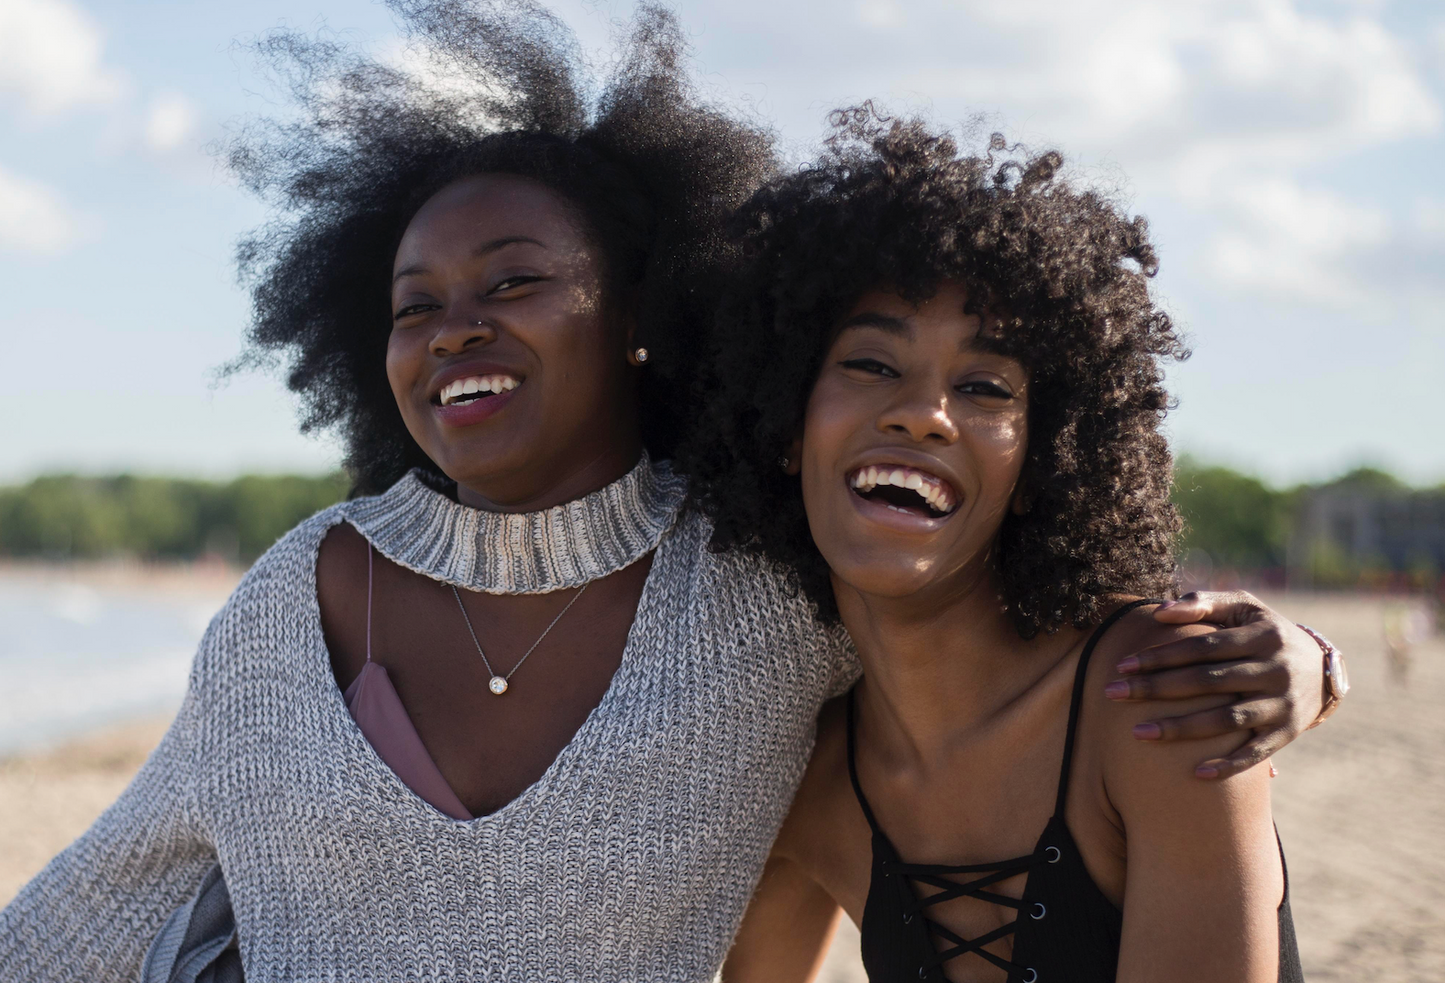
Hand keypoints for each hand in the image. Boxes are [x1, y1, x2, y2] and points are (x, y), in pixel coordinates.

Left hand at [1105, 591, 1326, 779]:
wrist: (1323, 669)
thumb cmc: (1266, 632)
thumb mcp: (1244, 608)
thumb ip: (1202, 603)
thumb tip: (1159, 612)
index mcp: (1262, 636)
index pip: (1202, 646)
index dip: (1161, 656)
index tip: (1122, 666)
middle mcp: (1274, 670)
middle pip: (1207, 682)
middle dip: (1157, 688)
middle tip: (1112, 695)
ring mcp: (1282, 705)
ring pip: (1227, 720)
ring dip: (1181, 728)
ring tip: (1138, 734)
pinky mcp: (1288, 733)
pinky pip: (1257, 754)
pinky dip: (1229, 765)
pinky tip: (1195, 773)